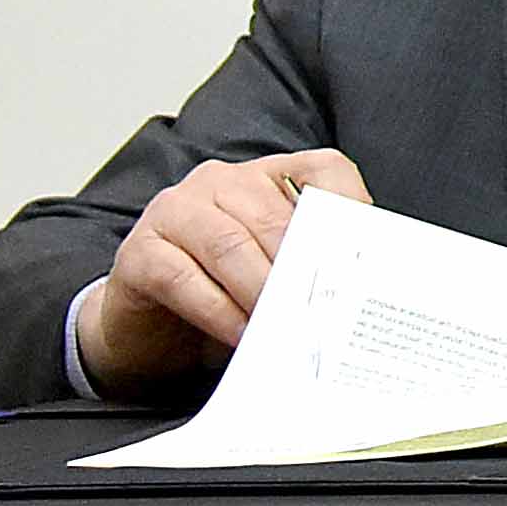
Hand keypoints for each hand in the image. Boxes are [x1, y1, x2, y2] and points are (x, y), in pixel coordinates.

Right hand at [78, 148, 367, 394]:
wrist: (146, 328)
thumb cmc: (222, 294)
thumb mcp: (274, 271)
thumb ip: (308, 263)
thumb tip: (359, 286)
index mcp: (265, 177)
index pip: (322, 170)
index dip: (351, 206)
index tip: (368, 253)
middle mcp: (218, 182)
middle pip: (274, 218)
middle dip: (303, 268)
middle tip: (325, 309)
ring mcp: (174, 211)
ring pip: (229, 245)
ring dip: (262, 292)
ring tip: (285, 327)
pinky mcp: (139, 252)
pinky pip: (182, 278)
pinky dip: (218, 310)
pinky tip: (241, 335)